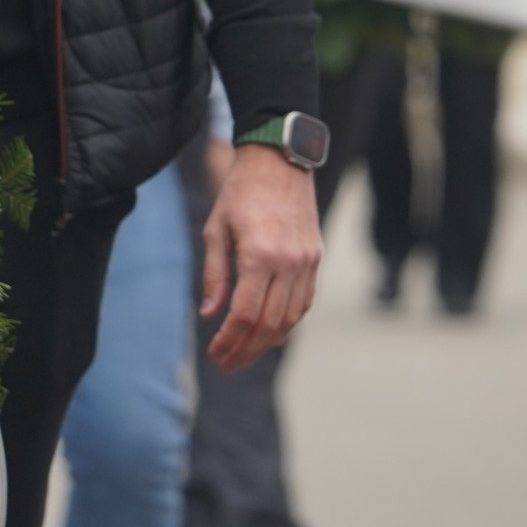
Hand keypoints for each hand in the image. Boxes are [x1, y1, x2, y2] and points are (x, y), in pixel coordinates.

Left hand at [200, 142, 321, 370]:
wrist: (279, 162)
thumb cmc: (241, 192)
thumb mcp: (216, 230)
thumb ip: (214, 274)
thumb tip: (210, 315)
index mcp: (260, 254)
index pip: (245, 314)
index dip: (229, 340)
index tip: (215, 354)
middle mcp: (288, 262)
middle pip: (269, 323)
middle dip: (246, 349)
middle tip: (227, 364)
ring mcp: (307, 261)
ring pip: (290, 318)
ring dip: (267, 342)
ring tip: (245, 353)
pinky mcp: (315, 258)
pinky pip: (304, 302)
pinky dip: (288, 322)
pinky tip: (270, 331)